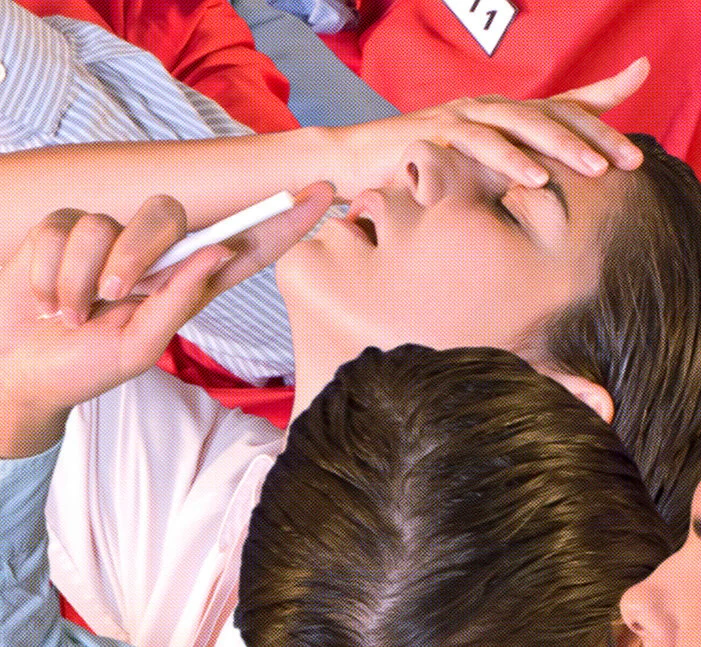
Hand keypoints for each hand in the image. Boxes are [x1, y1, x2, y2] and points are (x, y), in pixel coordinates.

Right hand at [0, 187, 330, 457]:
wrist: (18, 374)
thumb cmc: (84, 369)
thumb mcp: (138, 348)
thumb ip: (179, 301)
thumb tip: (219, 251)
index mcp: (181, 286)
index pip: (239, 246)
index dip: (279, 222)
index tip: (323, 192)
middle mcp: (148, 254)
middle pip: (167, 212)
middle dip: (138, 249)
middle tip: (113, 293)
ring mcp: (103, 237)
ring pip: (104, 222)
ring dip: (80, 279)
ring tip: (69, 315)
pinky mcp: (59, 230)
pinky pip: (61, 227)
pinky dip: (51, 272)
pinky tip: (47, 301)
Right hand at [331, 58, 649, 198]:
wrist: (345, 167)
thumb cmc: (402, 176)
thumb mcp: (459, 179)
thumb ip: (494, 180)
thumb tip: (532, 203)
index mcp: (495, 117)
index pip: (557, 110)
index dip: (599, 115)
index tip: (634, 134)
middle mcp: (483, 108)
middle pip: (551, 114)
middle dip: (595, 137)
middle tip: (628, 162)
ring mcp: (460, 117)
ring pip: (523, 123)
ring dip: (562, 147)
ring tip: (595, 170)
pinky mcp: (435, 133)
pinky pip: (480, 142)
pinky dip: (509, 159)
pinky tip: (534, 176)